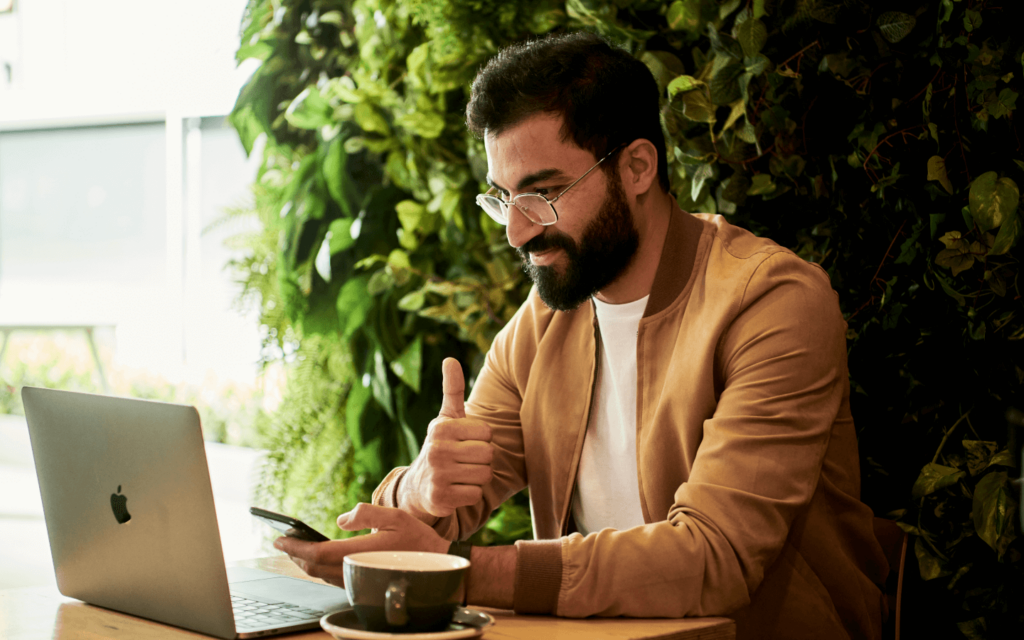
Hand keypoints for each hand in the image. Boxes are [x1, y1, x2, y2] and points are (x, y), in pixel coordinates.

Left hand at [273, 503, 448, 586]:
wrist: (438, 568)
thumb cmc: (418, 541)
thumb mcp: (395, 516)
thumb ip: (366, 514)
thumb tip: (341, 519)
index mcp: (360, 553)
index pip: (317, 553)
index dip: (294, 547)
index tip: (279, 539)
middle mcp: (355, 571)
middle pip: (314, 567)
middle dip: (296, 555)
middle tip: (283, 541)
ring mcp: (358, 580)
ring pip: (322, 575)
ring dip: (306, 562)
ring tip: (297, 548)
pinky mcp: (363, 585)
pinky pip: (333, 579)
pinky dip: (320, 569)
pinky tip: (319, 559)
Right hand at [400, 358, 493, 522]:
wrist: (418, 487)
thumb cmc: (442, 447)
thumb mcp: (446, 418)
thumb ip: (453, 390)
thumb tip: (450, 358)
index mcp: (441, 427)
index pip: (487, 433)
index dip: (482, 440)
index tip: (465, 443)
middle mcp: (436, 449)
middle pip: (488, 454)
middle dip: (482, 460)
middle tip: (464, 461)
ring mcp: (437, 474)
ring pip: (484, 475)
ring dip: (478, 478)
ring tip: (461, 475)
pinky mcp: (440, 497)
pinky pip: (475, 495)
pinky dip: (469, 495)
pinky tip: (456, 490)